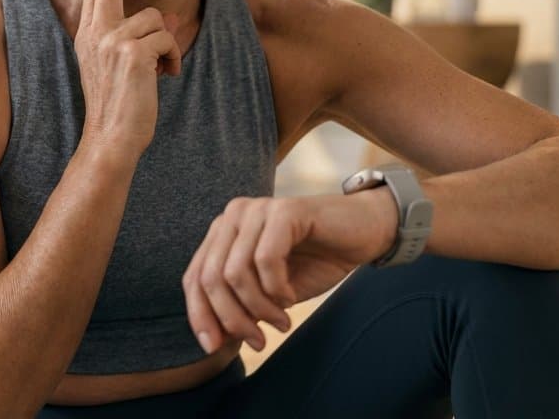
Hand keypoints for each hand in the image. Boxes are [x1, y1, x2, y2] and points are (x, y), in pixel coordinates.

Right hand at [75, 0, 182, 157]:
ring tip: (158, 72)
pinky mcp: (131, 52)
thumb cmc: (119, 106)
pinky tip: (164, 79)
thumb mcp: (120, 67)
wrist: (110, 137)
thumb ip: (134, 40)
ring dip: (165, 47)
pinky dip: (173, 60)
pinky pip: (167, 39)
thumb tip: (167, 20)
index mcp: (89, 35)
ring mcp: (111, 40)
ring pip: (155, 21)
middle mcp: (95, 32)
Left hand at [181, 190, 398, 352]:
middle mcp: (233, 216)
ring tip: (281, 322)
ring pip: (235, 273)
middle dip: (231, 319)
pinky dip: (276, 289)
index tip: (214, 348)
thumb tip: (212, 340)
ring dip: (258, 308)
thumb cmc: (316, 262)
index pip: (194, 278)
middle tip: (258, 341)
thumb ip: (241, 307)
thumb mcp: (270, 292)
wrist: (364, 233)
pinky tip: (291, 298)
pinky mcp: (283, 211)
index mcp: (223, 233)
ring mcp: (256, 210)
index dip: (199, 316)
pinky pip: (266, 259)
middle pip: (210, 278)